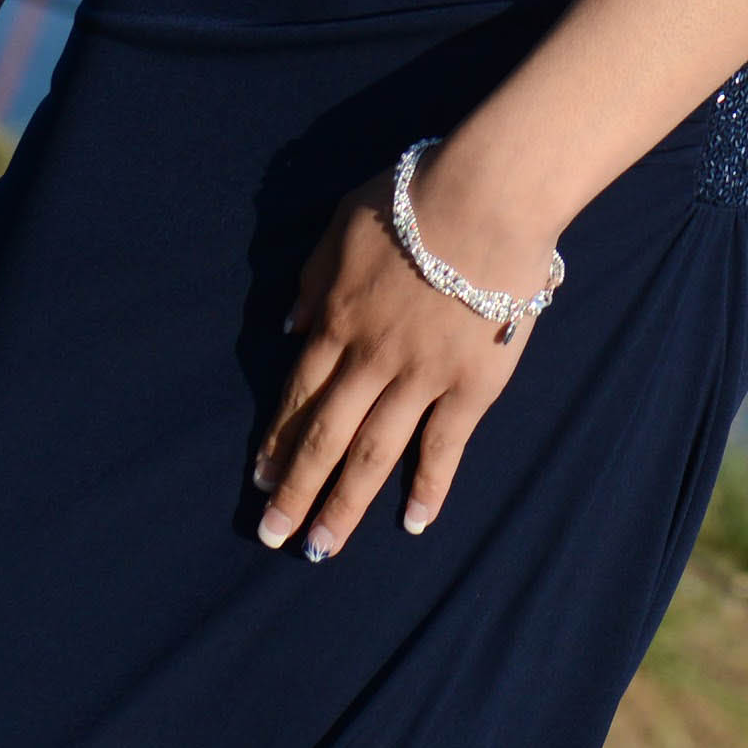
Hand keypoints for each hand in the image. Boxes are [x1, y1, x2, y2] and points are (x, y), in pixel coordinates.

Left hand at [254, 156, 562, 555]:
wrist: (487, 198)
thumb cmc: (414, 199)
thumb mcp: (343, 225)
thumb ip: (314, 279)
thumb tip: (289, 327)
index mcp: (337, 321)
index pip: (298, 394)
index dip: (277, 439)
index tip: (260, 477)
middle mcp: (370, 361)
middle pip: (324, 436)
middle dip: (294, 490)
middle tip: (272, 535)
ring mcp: (421, 379)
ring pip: (372, 454)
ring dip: (343, 504)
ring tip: (321, 548)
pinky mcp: (470, 387)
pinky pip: (444, 446)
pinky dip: (429, 487)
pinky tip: (414, 523)